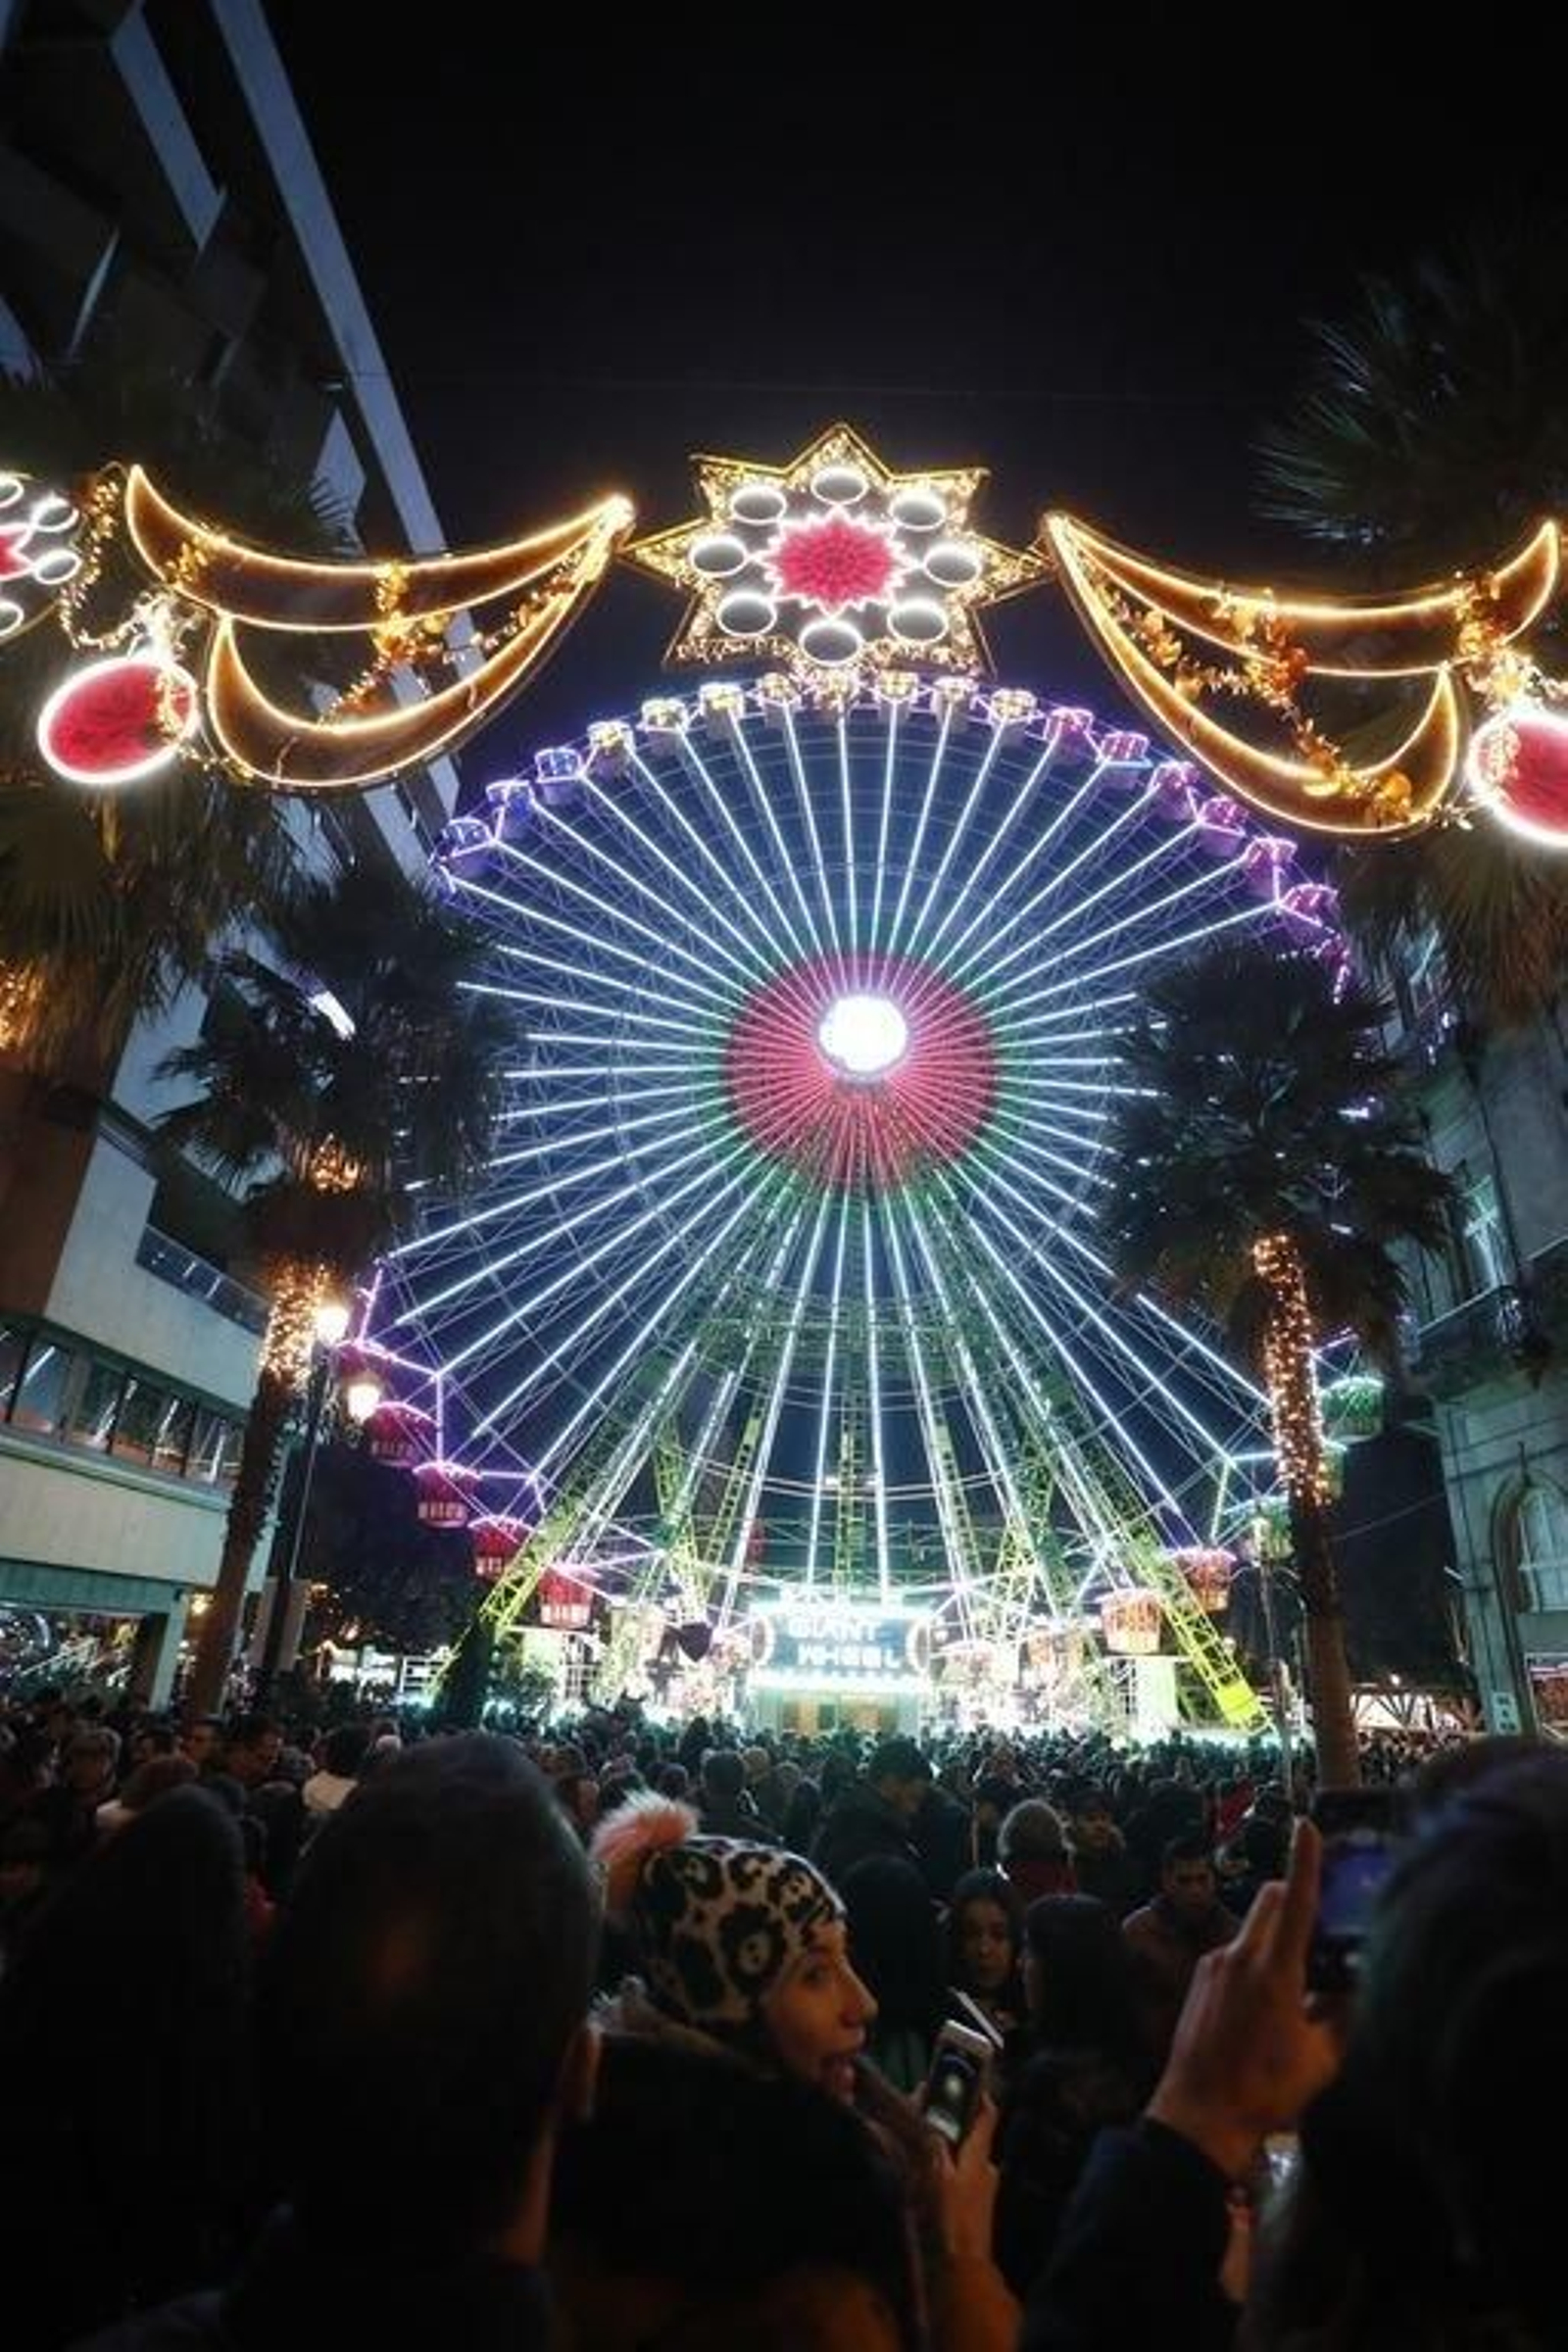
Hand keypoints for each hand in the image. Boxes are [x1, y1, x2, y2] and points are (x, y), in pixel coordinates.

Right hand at [928, 2094, 999, 2261]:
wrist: (963, 2268)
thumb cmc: (951, 2219)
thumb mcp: (938, 2177)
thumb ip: (934, 2146)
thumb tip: (930, 2120)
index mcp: (980, 2156)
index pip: (987, 2115)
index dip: (979, 2093)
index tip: (965, 2076)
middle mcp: (984, 2168)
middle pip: (971, 2133)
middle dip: (949, 2118)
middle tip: (923, 2107)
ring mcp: (980, 2188)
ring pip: (962, 2154)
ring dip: (944, 2142)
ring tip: (916, 2135)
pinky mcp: (971, 2205)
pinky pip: (958, 2174)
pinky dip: (943, 2165)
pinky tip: (923, 2170)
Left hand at [1147, 1819, 1342, 2181]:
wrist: (1199, 2114)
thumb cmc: (1265, 2090)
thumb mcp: (1321, 2059)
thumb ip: (1342, 2014)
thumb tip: (1357, 1985)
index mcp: (1274, 1970)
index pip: (1296, 1901)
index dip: (1304, 1859)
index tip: (1307, 1824)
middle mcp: (1239, 1956)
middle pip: (1270, 1900)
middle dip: (1295, 1897)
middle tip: (1321, 1924)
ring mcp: (1214, 1965)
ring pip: (1252, 1927)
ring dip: (1276, 1935)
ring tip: (1297, 1983)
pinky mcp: (1199, 1980)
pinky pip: (1234, 1953)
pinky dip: (1256, 1959)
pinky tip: (1266, 2004)